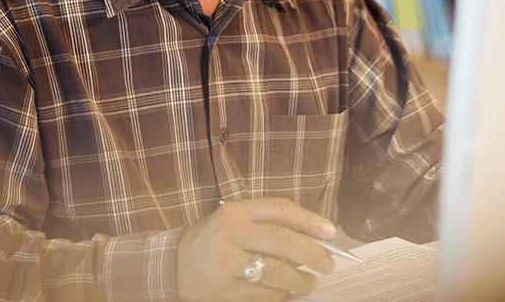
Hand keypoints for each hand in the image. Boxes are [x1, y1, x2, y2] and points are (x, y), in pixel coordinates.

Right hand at [176, 197, 337, 301]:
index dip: (310, 220)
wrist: (174, 264)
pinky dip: (282, 296)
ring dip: (301, 280)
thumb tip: (314, 240)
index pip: (280, 210)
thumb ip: (269, 223)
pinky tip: (287, 293)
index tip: (330, 232)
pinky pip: (264, 296)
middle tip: (327, 264)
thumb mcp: (236, 219)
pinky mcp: (225, 292)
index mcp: (236, 212)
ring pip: (277, 273)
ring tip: (310, 282)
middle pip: (283, 241)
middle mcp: (231, 235)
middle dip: (313, 253)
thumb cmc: (216, 239)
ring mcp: (226, 265)